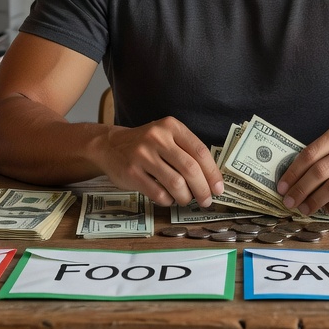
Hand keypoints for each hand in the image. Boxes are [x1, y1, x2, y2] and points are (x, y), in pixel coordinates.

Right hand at [89, 117, 223, 207]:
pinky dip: (168, 200)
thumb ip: (187, 151)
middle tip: (206, 201)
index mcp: (171, 126)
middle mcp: (157, 137)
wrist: (109, 145)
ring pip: (175, 183)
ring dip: (185, 197)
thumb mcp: (166, 136)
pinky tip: (168, 198)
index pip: (200, 151)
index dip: (213, 173)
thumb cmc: (146, 145)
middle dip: (203, 189)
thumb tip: (212, 180)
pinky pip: (158, 193)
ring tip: (186, 200)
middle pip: (190, 169)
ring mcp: (143, 154)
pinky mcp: (131, 172)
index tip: (219, 189)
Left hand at [275, 124, 328, 214]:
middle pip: (319, 171)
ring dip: (315, 201)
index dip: (293, 172)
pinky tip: (326, 210)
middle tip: (289, 201)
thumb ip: (322, 153)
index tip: (282, 186)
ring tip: (304, 209)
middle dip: (300, 189)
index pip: (310, 154)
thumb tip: (294, 177)